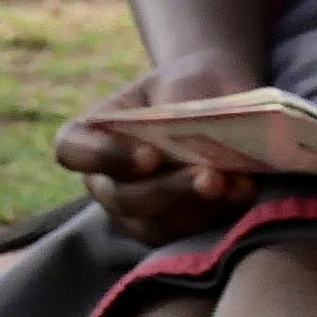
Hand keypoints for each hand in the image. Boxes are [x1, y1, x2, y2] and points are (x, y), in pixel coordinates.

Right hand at [54, 62, 262, 241]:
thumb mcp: (184, 80)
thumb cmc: (191, 87)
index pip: (73, 151)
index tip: (150, 155)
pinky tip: (242, 194)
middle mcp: (104, 179)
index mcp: (92, 135)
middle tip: (210, 177)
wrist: (220, 102)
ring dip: (195, 210)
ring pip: (152, 225)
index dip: (104, 157)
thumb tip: (196, 146)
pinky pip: (183, 236)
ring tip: (234, 186)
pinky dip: (215, 217)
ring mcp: (133, 210)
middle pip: (121, 197)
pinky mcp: (169, 228)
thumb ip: (181, 105)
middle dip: (168, 190)